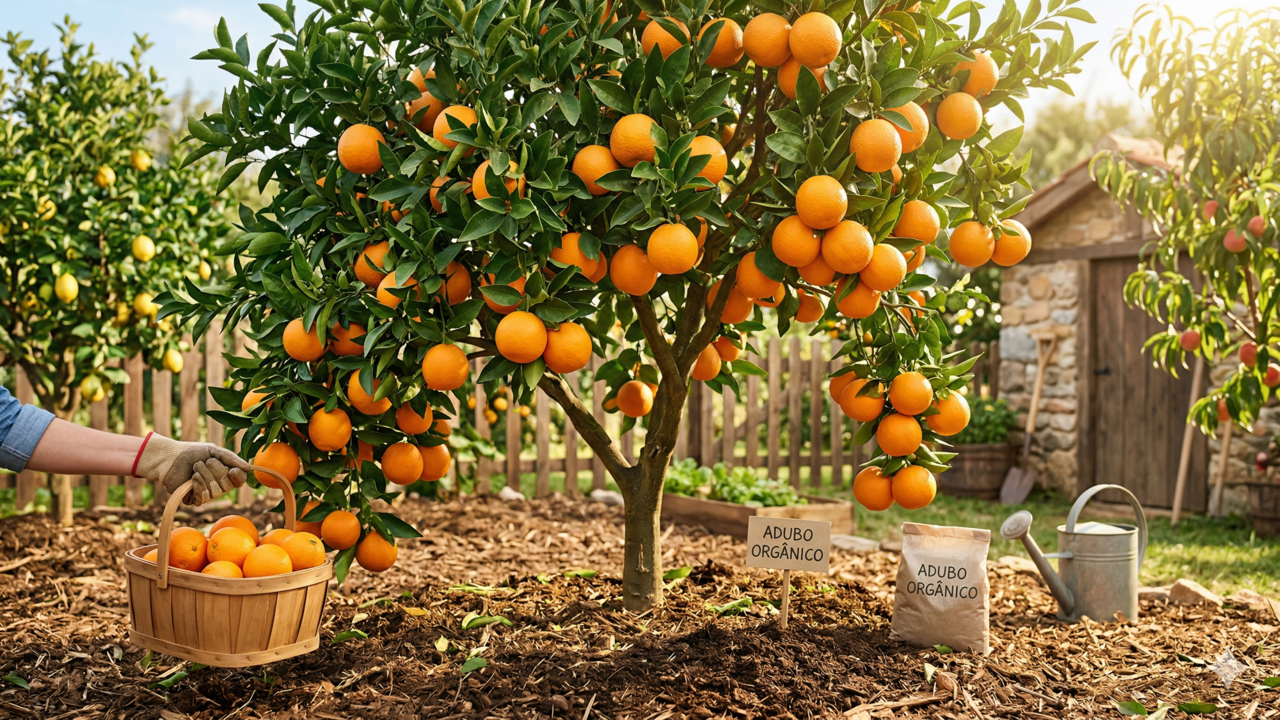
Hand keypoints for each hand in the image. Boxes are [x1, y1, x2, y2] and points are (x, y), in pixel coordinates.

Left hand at [133, 433, 251, 504]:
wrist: (170, 458)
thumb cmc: (192, 452)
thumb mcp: (214, 451)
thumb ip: (232, 459)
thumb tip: (250, 469)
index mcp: (225, 473)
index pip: (240, 480)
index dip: (238, 477)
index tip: (233, 471)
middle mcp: (218, 485)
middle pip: (228, 486)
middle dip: (216, 471)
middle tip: (205, 462)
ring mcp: (207, 493)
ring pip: (216, 492)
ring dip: (204, 476)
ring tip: (195, 468)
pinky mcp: (194, 500)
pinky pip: (203, 498)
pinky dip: (198, 485)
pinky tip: (191, 479)